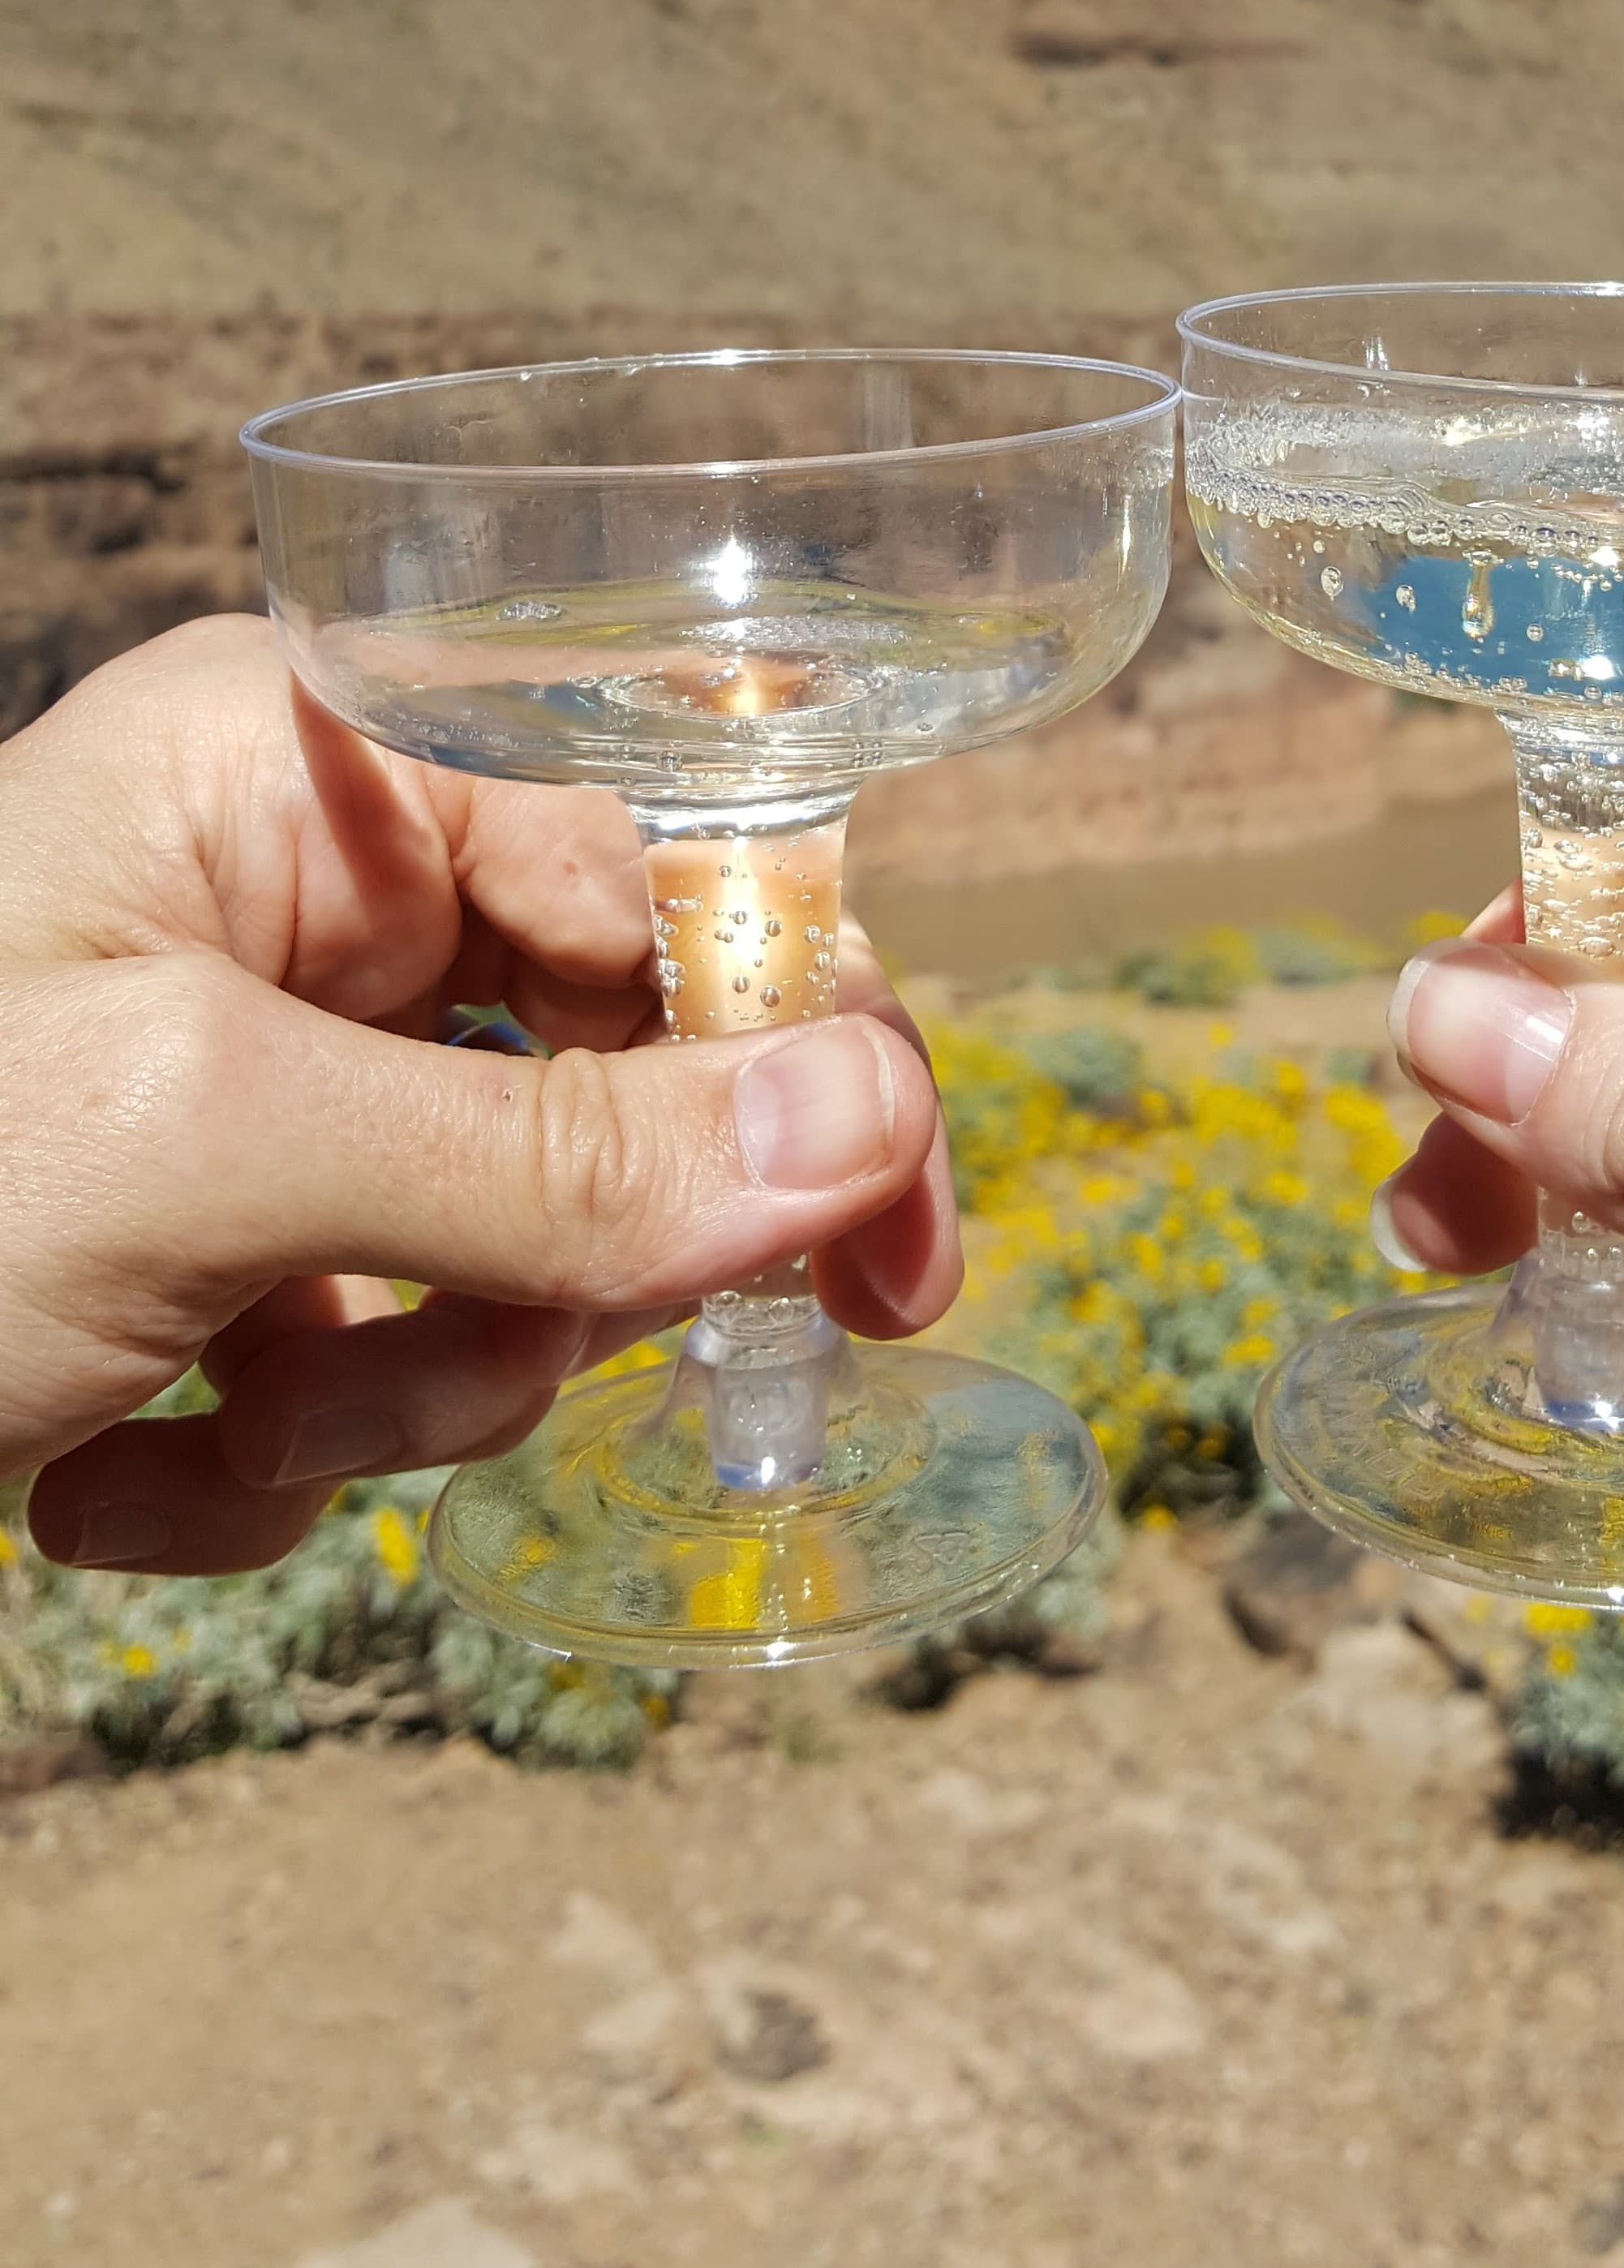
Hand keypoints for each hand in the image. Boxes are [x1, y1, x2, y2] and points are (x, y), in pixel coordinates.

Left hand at [0, 619, 957, 1572]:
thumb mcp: (215, 1159)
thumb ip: (557, 1160)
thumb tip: (877, 1127)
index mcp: (300, 775)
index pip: (658, 875)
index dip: (799, 1056)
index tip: (893, 1264)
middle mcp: (281, 910)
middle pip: (601, 1095)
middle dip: (530, 1281)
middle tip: (458, 1383)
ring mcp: (231, 1099)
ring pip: (491, 1269)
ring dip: (382, 1405)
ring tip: (218, 1440)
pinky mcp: (179, 1270)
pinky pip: (351, 1375)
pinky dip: (246, 1475)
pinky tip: (85, 1492)